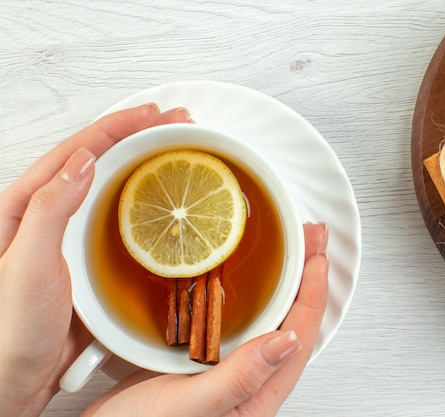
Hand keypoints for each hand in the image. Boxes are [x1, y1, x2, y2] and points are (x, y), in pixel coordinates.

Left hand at [0, 103, 192, 416]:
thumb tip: (83, 162)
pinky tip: (162, 200)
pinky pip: (121, 219)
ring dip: (144, 164)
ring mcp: (72, 235)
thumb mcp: (25, 264)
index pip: (77, 152)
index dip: (117, 128)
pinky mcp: (90, 257)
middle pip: (98, 160)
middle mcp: (49, 213)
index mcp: (25, 206)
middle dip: (137, 135)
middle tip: (174, 122)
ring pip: (112, 186)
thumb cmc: (10, 328)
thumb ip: (50, 210)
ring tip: (174, 148)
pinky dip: (145, 201)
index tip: (152, 114)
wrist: (18, 377)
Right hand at [81, 222, 328, 416]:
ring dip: (278, 282)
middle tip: (308, 241)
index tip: (317, 257)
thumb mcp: (189, 407)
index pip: (299, 337)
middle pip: (289, 321)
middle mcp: (248, 381)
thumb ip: (239, 379)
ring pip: (264, 319)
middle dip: (302, 278)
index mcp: (257, 396)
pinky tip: (235, 277)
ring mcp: (225, 369)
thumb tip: (286, 342)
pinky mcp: (200, 360)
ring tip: (285, 250)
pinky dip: (243, 293)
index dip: (313, 294)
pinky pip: (233, 321)